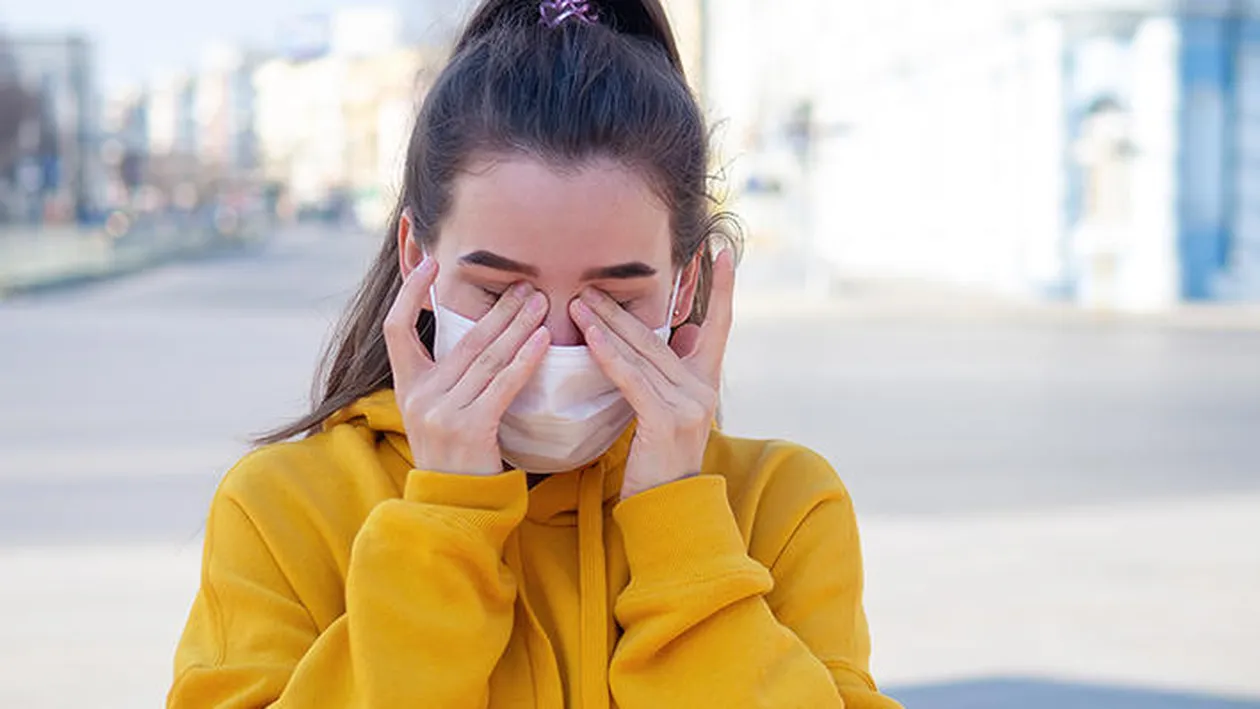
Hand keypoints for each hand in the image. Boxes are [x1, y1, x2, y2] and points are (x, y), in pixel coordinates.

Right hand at [383, 258, 550, 474]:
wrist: (454, 508)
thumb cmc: (456, 456)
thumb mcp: (436, 413)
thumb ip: (447, 378)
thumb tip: (475, 335)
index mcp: (406, 388)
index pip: (395, 328)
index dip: (410, 293)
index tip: (432, 264)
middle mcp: (419, 396)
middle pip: (462, 339)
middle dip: (497, 309)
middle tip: (525, 285)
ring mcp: (442, 413)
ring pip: (486, 358)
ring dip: (517, 327)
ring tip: (540, 303)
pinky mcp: (470, 430)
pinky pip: (502, 385)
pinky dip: (525, 360)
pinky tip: (543, 340)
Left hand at [570, 249, 735, 498]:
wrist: (668, 509)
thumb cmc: (658, 462)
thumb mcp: (666, 412)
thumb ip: (666, 376)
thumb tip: (674, 335)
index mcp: (706, 383)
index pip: (719, 325)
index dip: (722, 288)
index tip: (724, 251)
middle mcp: (704, 389)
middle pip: (660, 336)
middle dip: (624, 307)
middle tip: (593, 282)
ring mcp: (690, 404)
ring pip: (643, 354)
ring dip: (607, 325)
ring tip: (579, 302)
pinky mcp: (668, 421)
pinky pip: (634, 380)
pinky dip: (611, 357)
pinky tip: (591, 338)